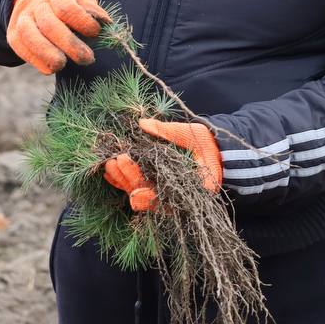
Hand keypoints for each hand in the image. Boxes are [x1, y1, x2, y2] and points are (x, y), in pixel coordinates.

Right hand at [6, 0, 111, 74]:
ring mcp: (22, 17)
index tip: (96, 32)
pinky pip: (20, 48)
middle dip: (70, 45)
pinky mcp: (14, 33)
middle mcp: (35, 2)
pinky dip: (35, 60)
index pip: (66, 7)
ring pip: (30, 36)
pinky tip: (51, 69)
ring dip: (48, 54)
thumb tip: (103, 23)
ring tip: (63, 65)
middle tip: (88, 58)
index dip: (82, 22)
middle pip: (49, 24)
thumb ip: (90, 6)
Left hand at [102, 119, 222, 212]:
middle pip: (147, 196)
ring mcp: (166, 194)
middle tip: (115, 160)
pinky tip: (110, 174)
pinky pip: (138, 189)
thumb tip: (142, 124)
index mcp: (191, 189)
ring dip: (122, 181)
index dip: (148, 196)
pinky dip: (124, 182)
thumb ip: (168, 132)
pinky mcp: (158, 188)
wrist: (216, 150)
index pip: (166, 199)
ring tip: (108, 165)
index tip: (133, 183)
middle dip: (128, 179)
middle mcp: (177, 197)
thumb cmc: (207, 143)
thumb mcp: (192, 134)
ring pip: (139, 194)